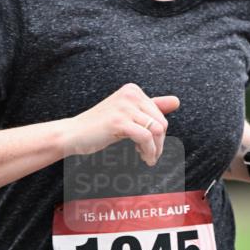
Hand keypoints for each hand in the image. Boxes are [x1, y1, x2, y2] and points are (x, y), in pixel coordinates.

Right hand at [64, 84, 179, 165]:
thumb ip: (150, 107)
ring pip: (156, 130)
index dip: (158, 133)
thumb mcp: (126, 115)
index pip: (159, 114)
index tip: (150, 145)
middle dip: (160, 143)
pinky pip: (146, 137)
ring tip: (149, 159)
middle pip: (161, 122)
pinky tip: (143, 158)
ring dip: (156, 149)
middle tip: (150, 156)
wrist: (72, 134)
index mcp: (132, 90)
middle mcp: (130, 94)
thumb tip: (177, 101)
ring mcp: (124, 107)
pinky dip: (148, 151)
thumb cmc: (97, 127)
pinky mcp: (119, 122)